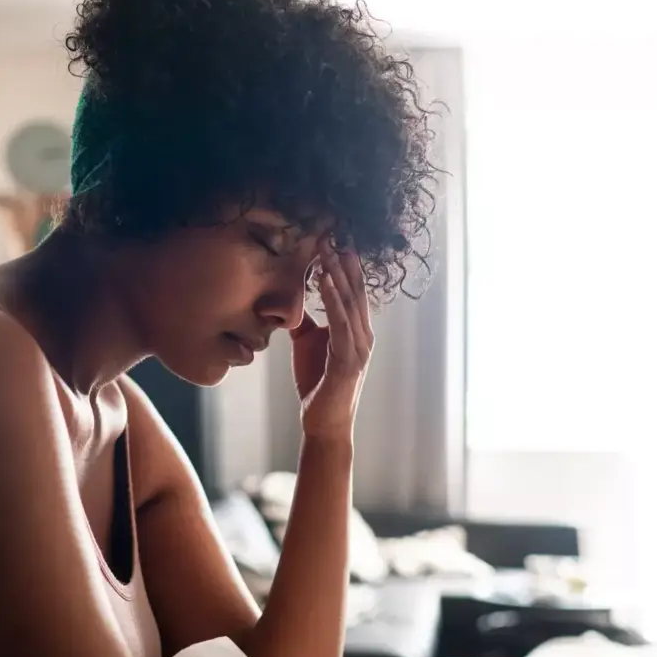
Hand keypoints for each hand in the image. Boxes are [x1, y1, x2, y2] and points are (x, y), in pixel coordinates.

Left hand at [290, 241, 373, 439]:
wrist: (324, 421)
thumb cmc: (317, 383)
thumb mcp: (309, 343)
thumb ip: (307, 321)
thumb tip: (292, 300)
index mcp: (357, 331)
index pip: (353, 292)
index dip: (345, 266)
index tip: (335, 240)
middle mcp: (364, 336)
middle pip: (355, 292)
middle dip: (343, 263)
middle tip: (333, 235)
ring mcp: (359, 348)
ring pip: (350, 304)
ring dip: (339, 275)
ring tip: (328, 251)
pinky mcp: (349, 361)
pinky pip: (341, 323)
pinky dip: (333, 300)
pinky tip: (324, 281)